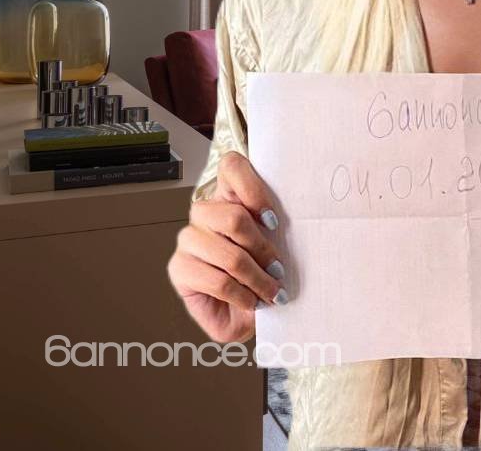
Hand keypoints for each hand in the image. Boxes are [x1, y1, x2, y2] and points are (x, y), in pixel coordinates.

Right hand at [167, 151, 286, 343]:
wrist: (246, 314)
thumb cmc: (264, 272)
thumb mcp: (277, 244)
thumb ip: (277, 224)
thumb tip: (301, 216)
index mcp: (228, 195)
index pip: (232, 167)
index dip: (254, 190)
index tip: (274, 221)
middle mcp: (204, 213)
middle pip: (233, 217)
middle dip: (262, 248)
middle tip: (278, 269)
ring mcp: (188, 240)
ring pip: (228, 253)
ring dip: (257, 278)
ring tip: (272, 292)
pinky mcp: (179, 269)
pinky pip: (217, 280)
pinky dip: (242, 294)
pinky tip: (252, 301)